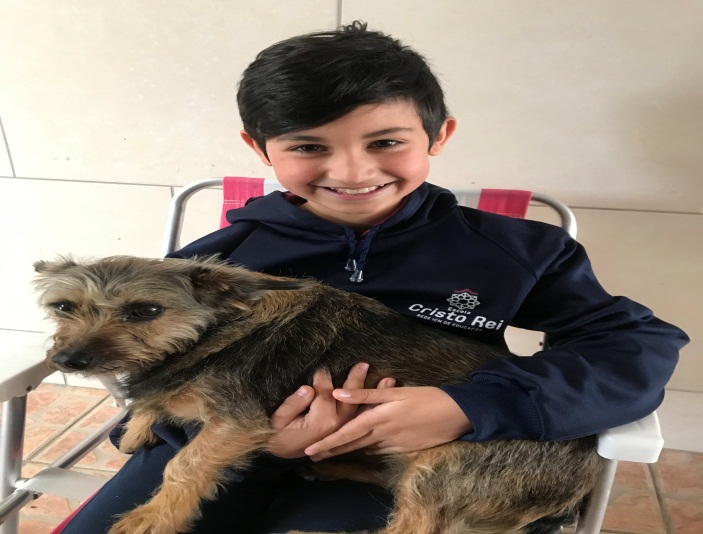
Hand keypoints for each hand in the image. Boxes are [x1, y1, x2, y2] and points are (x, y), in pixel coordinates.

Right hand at [268, 363, 393, 457]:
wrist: (281, 453)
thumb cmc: (279, 434)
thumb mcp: (281, 418)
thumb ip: (294, 403)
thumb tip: (308, 388)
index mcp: (322, 421)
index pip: (326, 394)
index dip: (323, 379)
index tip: (323, 367)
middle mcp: (337, 424)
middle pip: (349, 399)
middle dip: (356, 380)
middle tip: (363, 364)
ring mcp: (343, 428)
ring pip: (362, 408)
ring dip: (375, 393)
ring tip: (389, 379)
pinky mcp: (345, 430)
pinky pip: (364, 417)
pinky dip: (376, 407)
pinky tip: (385, 396)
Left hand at [304, 386, 471, 460]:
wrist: (457, 414)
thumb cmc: (427, 397)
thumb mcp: (397, 392)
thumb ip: (367, 394)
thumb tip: (339, 394)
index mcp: (379, 419)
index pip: (347, 433)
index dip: (328, 442)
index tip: (311, 449)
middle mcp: (383, 435)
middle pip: (352, 445)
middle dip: (332, 450)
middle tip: (313, 455)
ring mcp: (394, 445)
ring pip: (366, 449)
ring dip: (347, 451)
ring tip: (331, 452)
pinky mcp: (405, 450)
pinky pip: (381, 450)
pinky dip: (368, 449)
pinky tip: (362, 448)